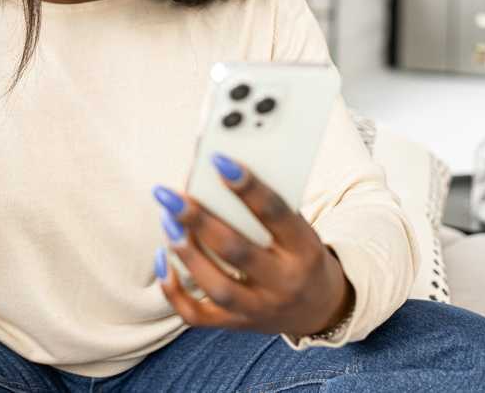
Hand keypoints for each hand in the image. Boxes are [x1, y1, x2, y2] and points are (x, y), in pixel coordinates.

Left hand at [152, 154, 353, 338]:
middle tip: (171, 196)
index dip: (247, 187)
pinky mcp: (237, 325)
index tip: (218, 160)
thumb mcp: (298, 229)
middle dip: (200, 221)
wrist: (320, 308)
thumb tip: (214, 175)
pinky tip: (163, 259)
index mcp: (304, 249)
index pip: (275, 214)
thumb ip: (265, 208)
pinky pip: (197, 315)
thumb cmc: (299, 254)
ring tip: (167, 222)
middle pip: (237, 252)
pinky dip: (174, 290)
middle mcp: (284, 282)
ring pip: (218, 286)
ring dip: (187, 253)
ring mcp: (260, 308)